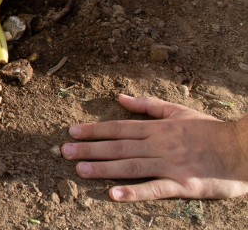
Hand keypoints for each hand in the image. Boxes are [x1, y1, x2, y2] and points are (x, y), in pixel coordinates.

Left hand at [62, 94, 247, 201]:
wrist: (245, 149)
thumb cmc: (211, 130)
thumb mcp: (179, 111)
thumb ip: (148, 105)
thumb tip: (120, 97)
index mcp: (158, 128)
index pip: (119, 128)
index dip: (94, 130)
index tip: (72, 132)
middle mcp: (159, 144)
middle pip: (119, 146)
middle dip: (90, 148)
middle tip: (64, 151)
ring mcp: (170, 164)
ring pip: (131, 165)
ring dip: (103, 167)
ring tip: (79, 169)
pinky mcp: (183, 184)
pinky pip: (155, 188)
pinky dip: (134, 191)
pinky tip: (113, 195)